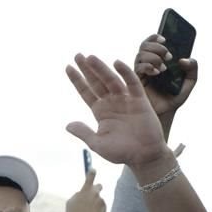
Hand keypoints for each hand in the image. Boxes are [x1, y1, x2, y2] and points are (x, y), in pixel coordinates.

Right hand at [64, 170, 105, 211]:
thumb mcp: (70, 202)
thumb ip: (78, 195)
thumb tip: (82, 192)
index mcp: (85, 190)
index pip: (90, 177)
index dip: (92, 172)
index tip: (93, 169)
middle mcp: (95, 194)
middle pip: (99, 186)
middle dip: (96, 188)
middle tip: (92, 193)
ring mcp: (101, 201)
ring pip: (98, 199)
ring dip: (93, 203)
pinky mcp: (104, 208)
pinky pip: (100, 207)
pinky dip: (96, 210)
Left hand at [65, 55, 171, 170]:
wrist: (144, 156)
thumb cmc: (121, 152)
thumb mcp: (97, 143)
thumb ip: (83, 132)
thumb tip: (67, 125)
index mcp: (100, 111)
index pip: (86, 92)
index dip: (77, 80)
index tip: (68, 67)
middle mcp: (111, 102)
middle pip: (96, 82)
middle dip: (87, 69)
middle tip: (77, 55)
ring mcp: (125, 100)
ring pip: (111, 80)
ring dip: (101, 69)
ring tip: (90, 57)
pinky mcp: (140, 100)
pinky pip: (132, 83)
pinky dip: (125, 73)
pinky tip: (116, 63)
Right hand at [134, 34, 197, 118]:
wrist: (164, 113)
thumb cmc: (174, 98)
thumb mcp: (189, 82)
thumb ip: (192, 69)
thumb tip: (184, 59)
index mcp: (160, 60)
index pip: (153, 43)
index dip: (156, 37)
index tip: (165, 40)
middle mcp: (149, 64)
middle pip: (145, 46)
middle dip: (156, 48)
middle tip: (168, 56)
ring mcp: (141, 72)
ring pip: (140, 55)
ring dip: (153, 57)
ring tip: (163, 68)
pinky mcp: (134, 80)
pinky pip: (138, 67)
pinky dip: (147, 67)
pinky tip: (156, 73)